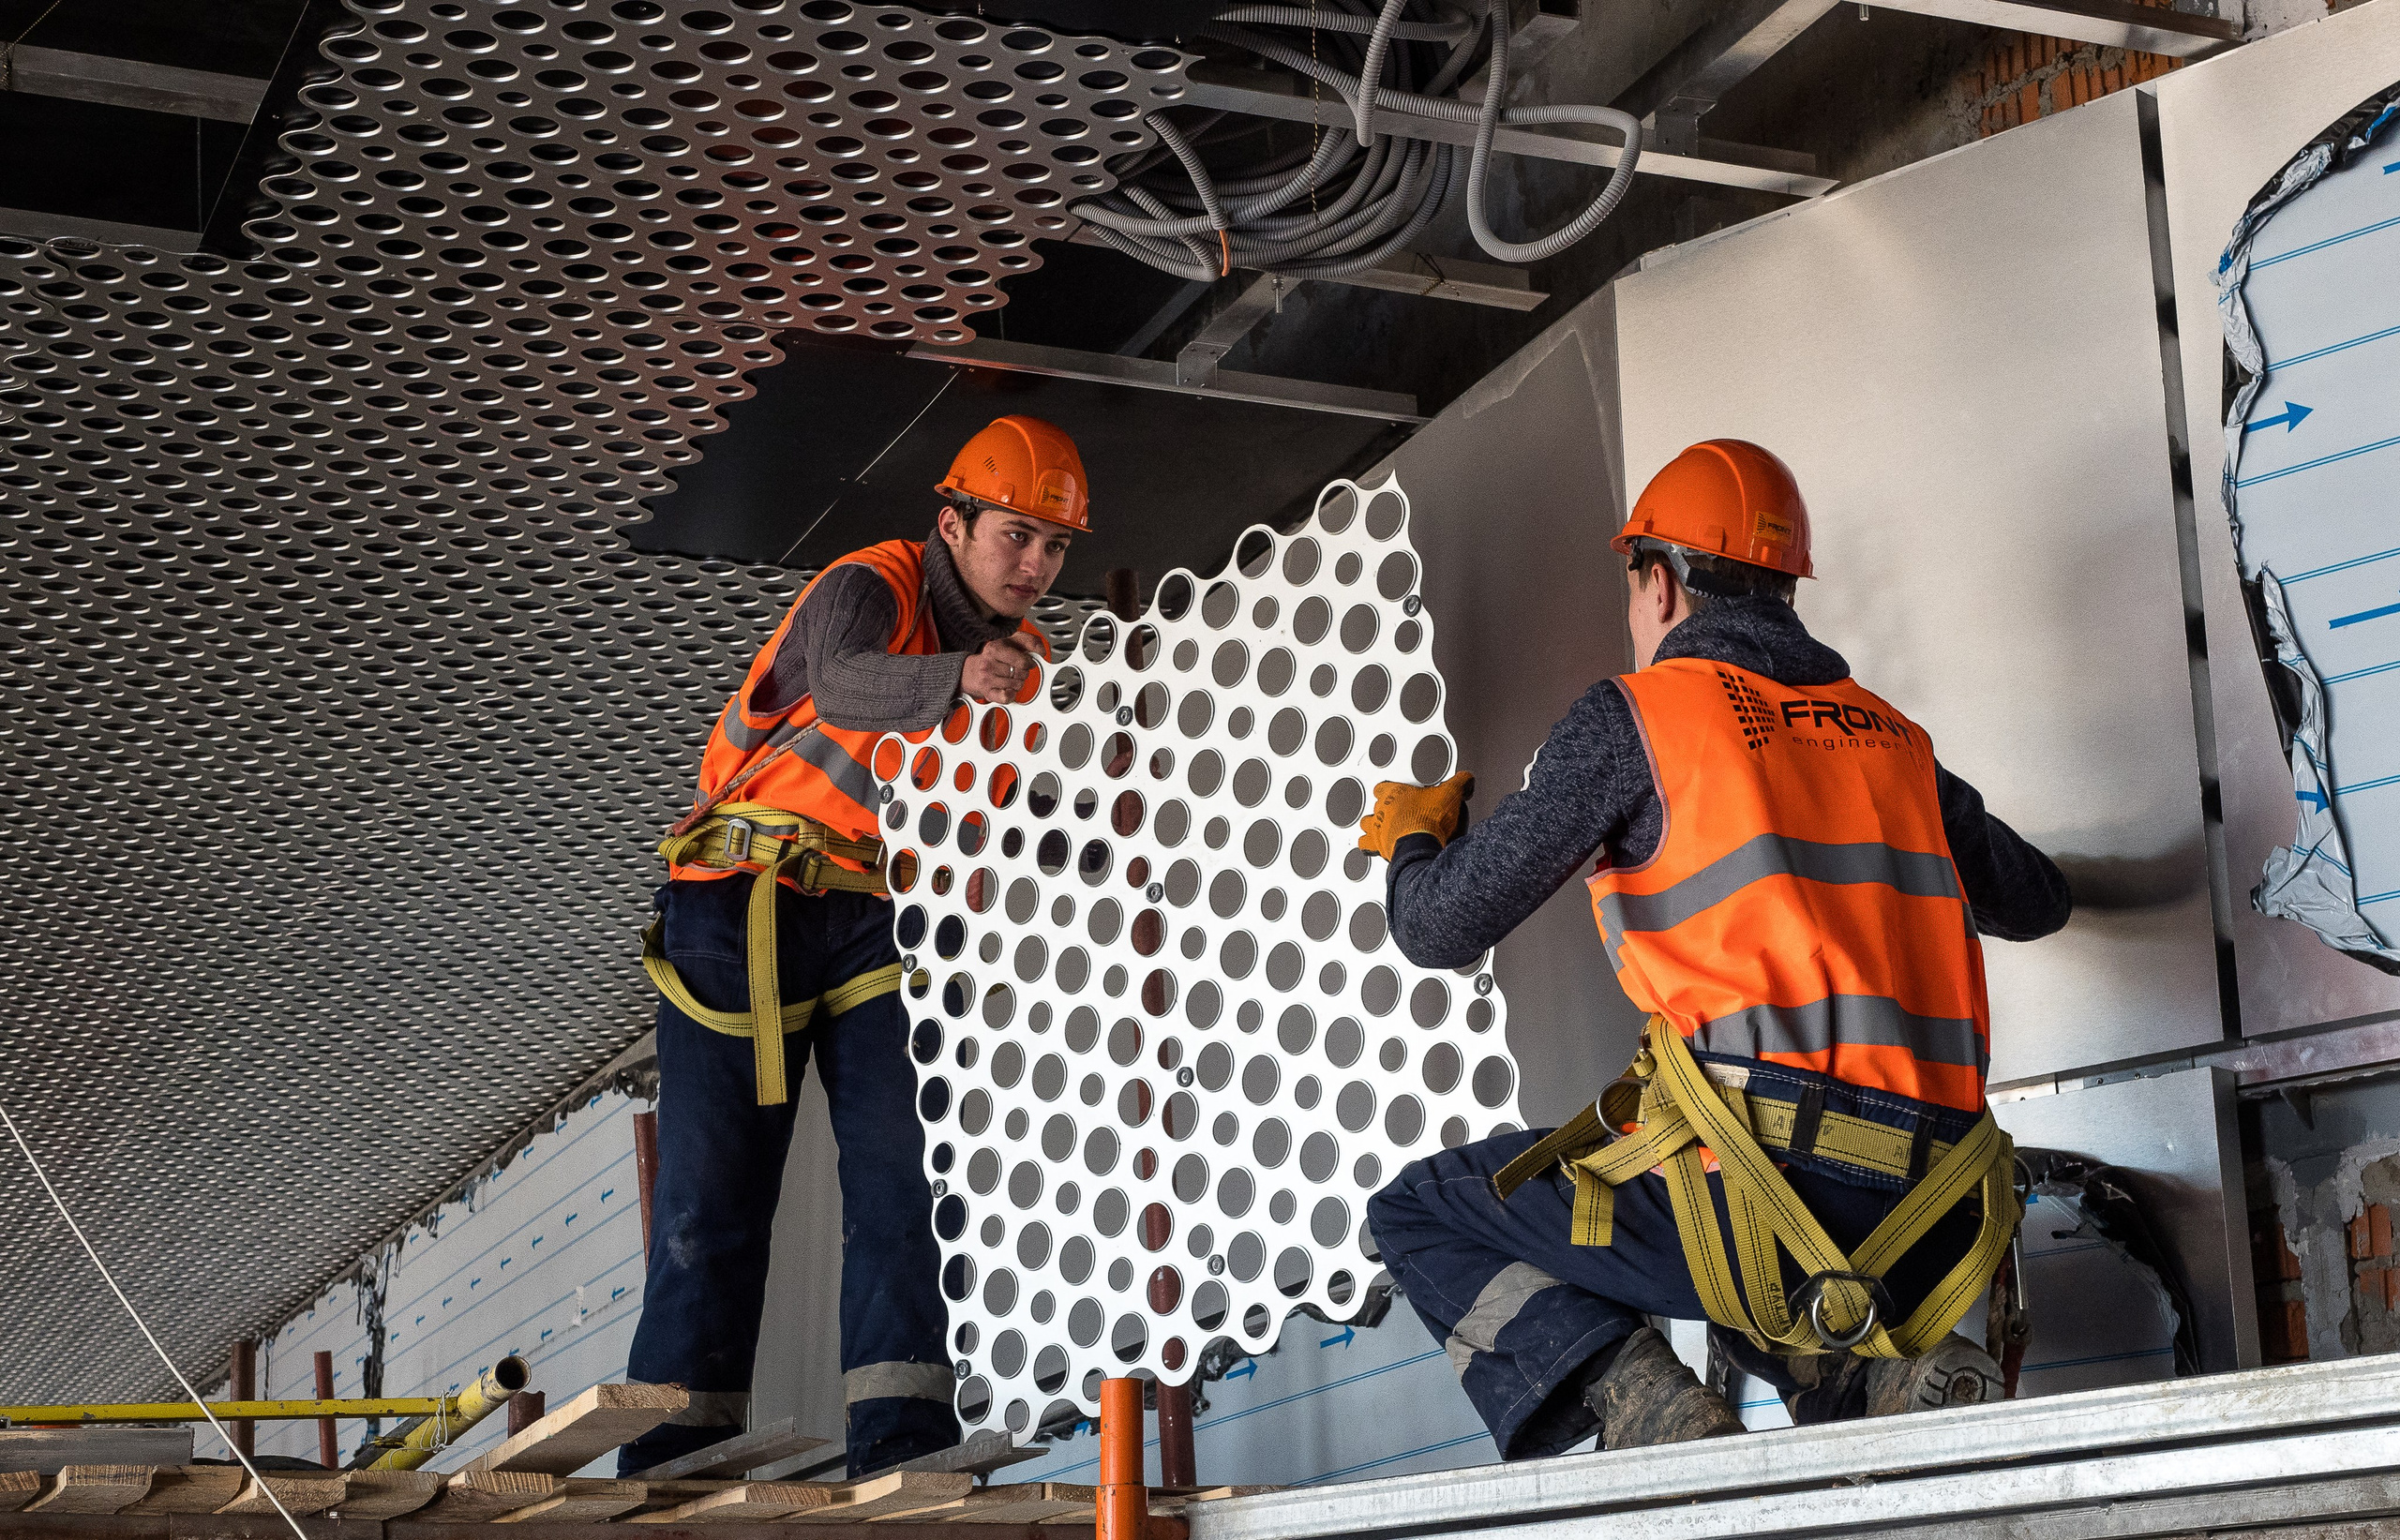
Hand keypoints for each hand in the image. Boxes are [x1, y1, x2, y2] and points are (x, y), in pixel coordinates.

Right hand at [961, 635, 1038, 703]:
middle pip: (1020, 673)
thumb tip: (1042, 651)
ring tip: (1012, 677)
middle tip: (1018, 670)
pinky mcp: (988, 693)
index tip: (1028, 662)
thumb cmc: (997, 655)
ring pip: (1017, 685)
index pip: (1021, 661)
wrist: (973, 670)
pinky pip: (1007, 697)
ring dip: (1019, 683)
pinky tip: (1008, 688)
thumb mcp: (1013, 641)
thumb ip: (1031, 641)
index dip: (1029, 662)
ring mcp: (987, 679)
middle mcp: (989, 664)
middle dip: (1024, 672)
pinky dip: (1012, 694)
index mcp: (995, 648)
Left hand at [1358, 771, 1474, 859]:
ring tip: (1382, 828)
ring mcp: (1378, 829)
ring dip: (1372, 826)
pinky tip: (1376, 847)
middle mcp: (1382, 810)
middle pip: (1375, 806)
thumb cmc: (1428, 819)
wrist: (1420, 844)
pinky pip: (1366, 845)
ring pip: (1366, 824)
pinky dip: (1369, 846)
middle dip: (1384, 809)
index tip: (1395, 791)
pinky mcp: (1378, 847)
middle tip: (1396, 813)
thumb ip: (1458, 783)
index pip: (1383, 786)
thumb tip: (1465, 778)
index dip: (1389, 789)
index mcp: (1394, 793)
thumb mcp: (1450, 793)